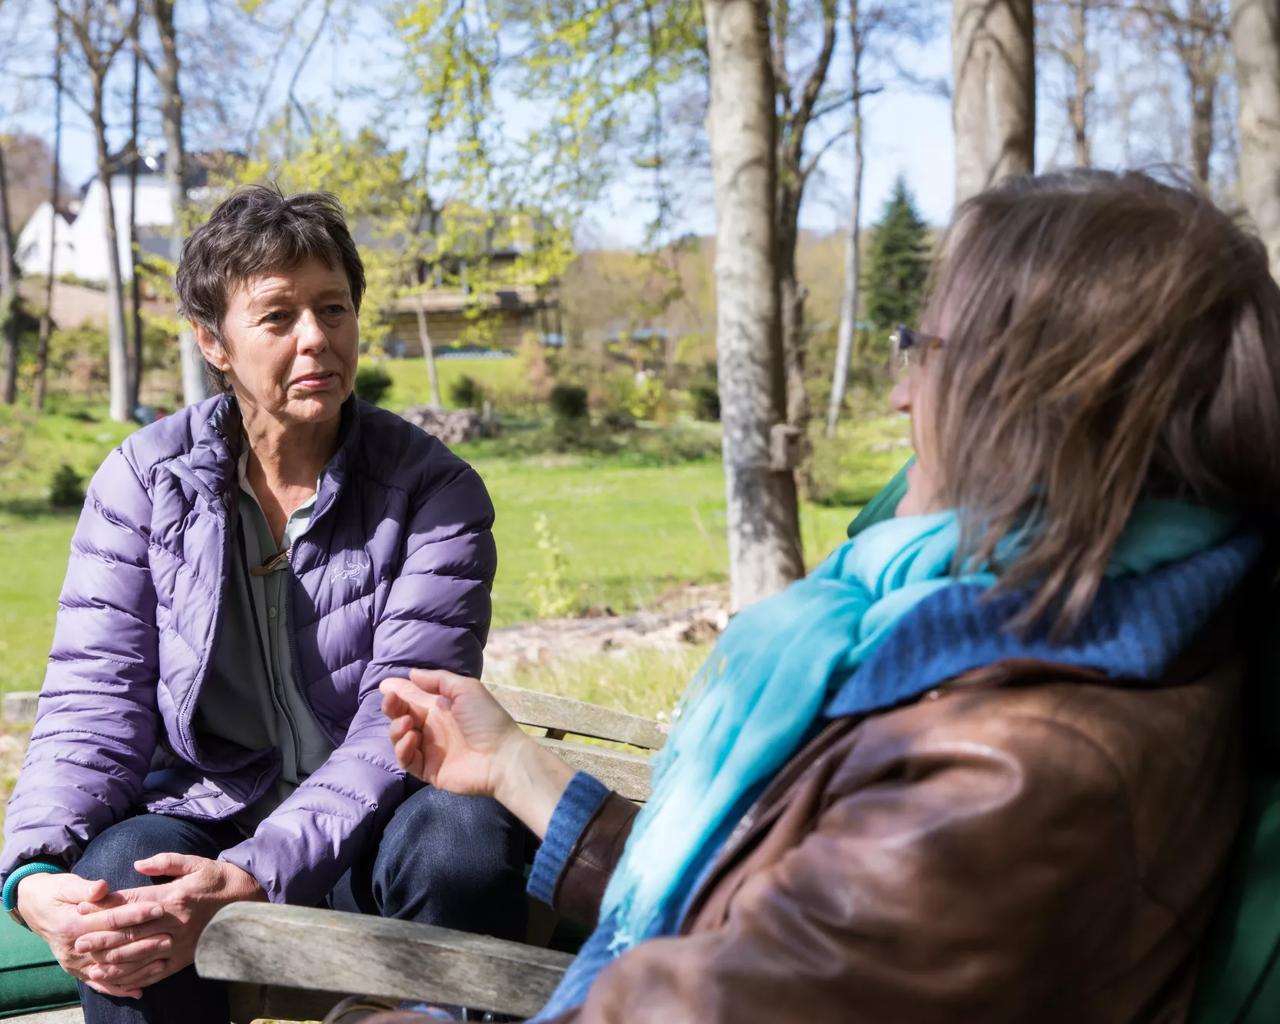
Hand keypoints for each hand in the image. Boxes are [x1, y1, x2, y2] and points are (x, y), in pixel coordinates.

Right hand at [16, 872, 167, 998]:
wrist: (34, 908)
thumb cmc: (56, 892)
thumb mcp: (67, 885)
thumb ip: (86, 889)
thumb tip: (102, 887)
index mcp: (71, 925)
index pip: (109, 920)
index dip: (134, 913)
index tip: (158, 908)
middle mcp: (72, 948)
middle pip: (113, 947)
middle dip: (142, 942)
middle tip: (169, 938)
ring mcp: (74, 964)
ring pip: (109, 970)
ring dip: (136, 968)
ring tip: (162, 962)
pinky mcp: (76, 971)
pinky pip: (99, 983)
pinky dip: (118, 988)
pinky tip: (139, 991)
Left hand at [72, 854, 264, 990]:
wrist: (248, 902)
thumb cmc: (219, 879)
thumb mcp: (196, 862)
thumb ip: (166, 861)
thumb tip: (137, 863)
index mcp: (174, 897)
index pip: (132, 903)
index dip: (105, 907)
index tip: (83, 909)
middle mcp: (174, 922)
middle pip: (130, 931)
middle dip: (101, 937)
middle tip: (77, 942)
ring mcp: (179, 943)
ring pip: (139, 954)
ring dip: (112, 959)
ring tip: (90, 961)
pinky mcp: (184, 958)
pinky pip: (154, 971)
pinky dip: (133, 976)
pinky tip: (116, 977)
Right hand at [380, 669, 526, 796]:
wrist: (501, 756)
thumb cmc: (486, 719)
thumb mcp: (466, 690)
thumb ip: (438, 680)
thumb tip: (412, 673)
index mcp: (440, 707)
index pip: (412, 697)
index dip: (397, 690)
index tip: (384, 685)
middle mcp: (432, 727)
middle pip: (402, 715)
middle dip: (392, 706)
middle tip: (390, 700)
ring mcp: (429, 749)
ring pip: (400, 737)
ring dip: (397, 728)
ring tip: (408, 723)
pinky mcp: (428, 770)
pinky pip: (406, 760)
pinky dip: (403, 749)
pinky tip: (411, 739)